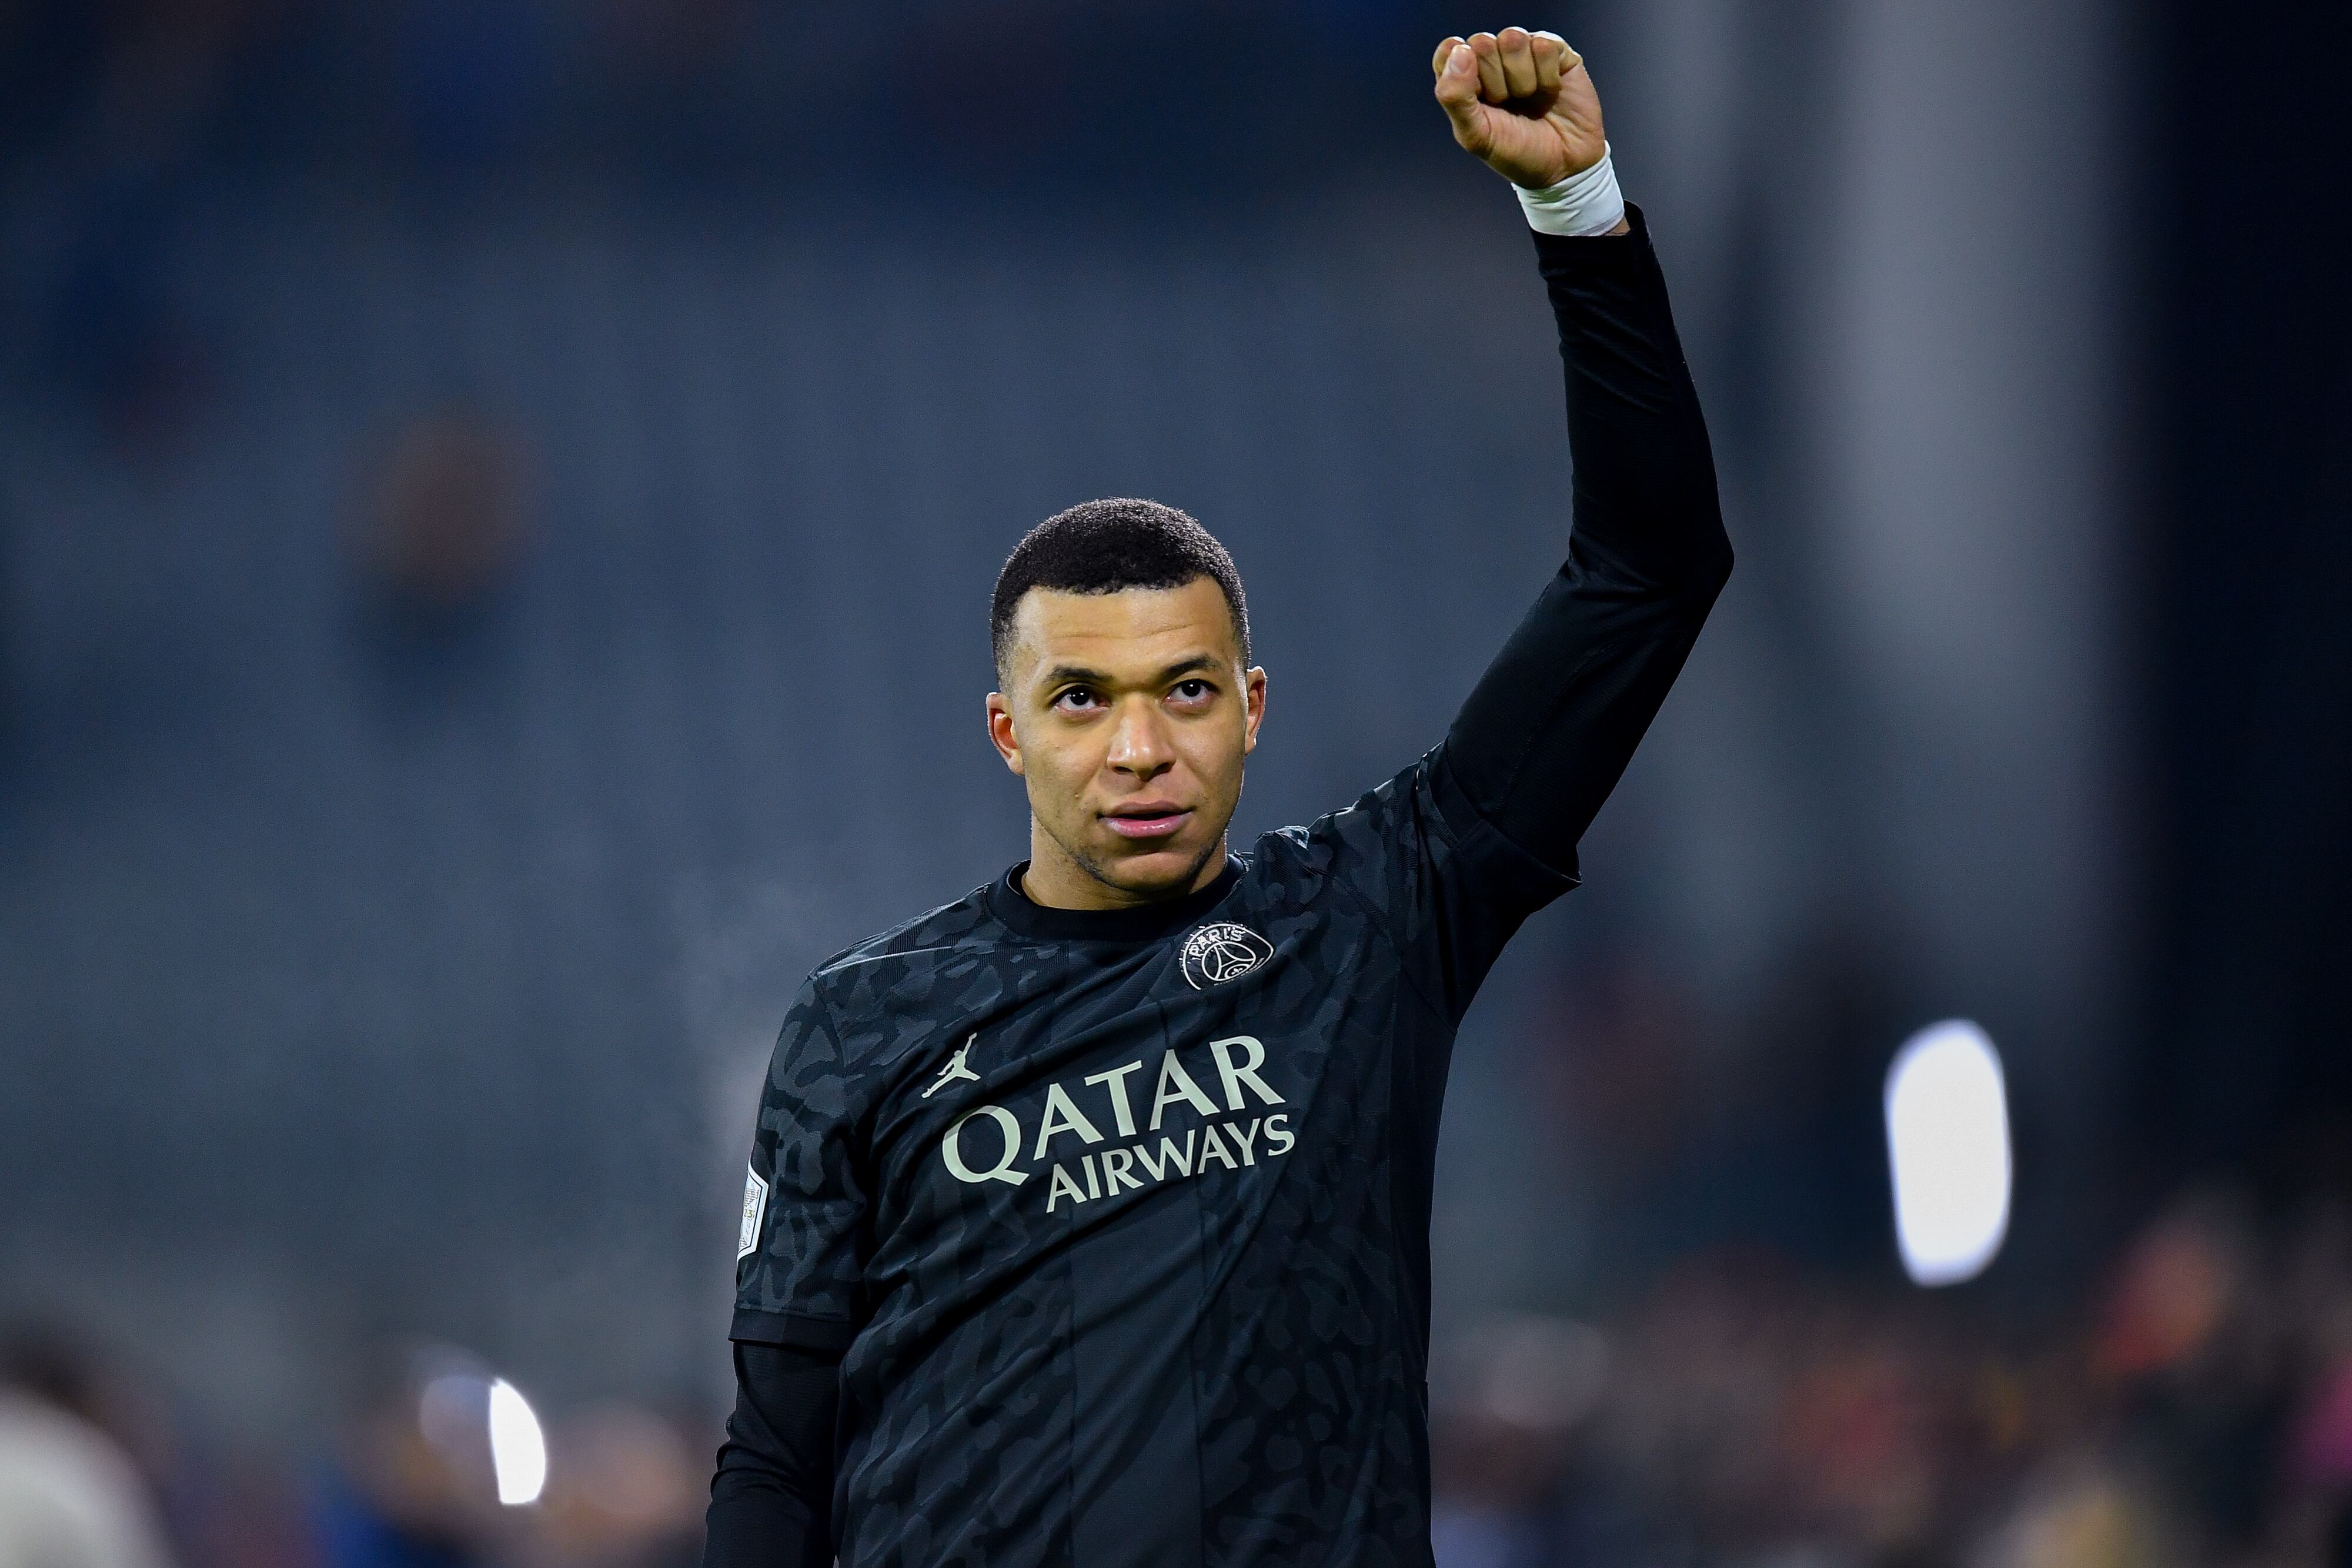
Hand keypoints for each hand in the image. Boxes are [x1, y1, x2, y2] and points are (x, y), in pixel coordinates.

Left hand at [1431, 28, 1605, 189]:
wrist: (1563, 167)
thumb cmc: (1516, 150)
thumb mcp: (1476, 135)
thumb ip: (1454, 96)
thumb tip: (1460, 50)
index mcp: (1465, 77)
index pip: (1449, 50)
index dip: (1461, 71)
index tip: (1477, 98)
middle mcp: (1492, 58)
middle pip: (1482, 42)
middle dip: (1495, 81)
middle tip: (1507, 104)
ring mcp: (1524, 51)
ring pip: (1513, 38)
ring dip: (1521, 78)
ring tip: (1528, 98)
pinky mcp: (1554, 50)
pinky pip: (1544, 45)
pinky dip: (1547, 76)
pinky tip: (1550, 91)